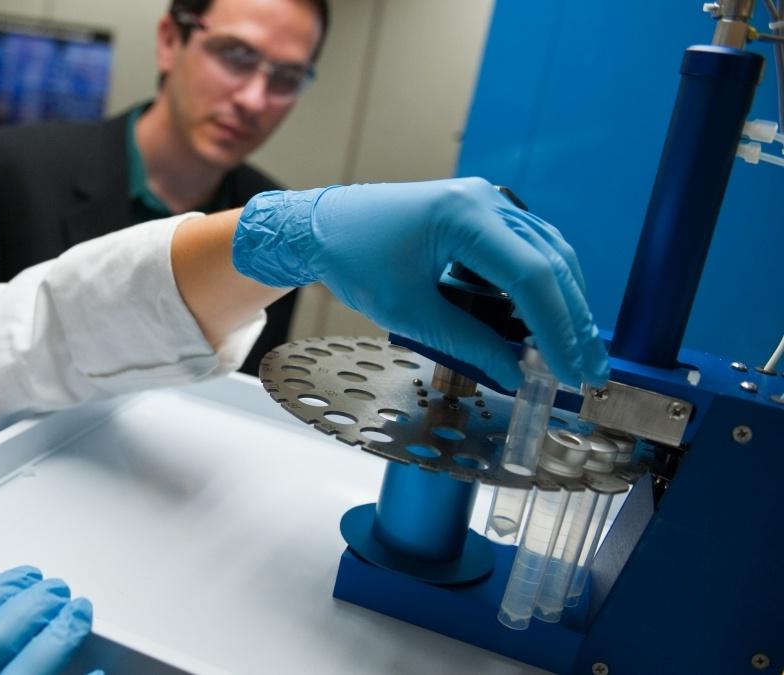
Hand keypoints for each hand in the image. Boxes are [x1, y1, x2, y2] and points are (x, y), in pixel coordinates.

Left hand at [232, 178, 608, 389]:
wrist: (323, 226)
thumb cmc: (353, 261)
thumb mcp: (407, 311)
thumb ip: (467, 342)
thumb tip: (515, 374)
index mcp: (464, 216)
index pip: (531, 276)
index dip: (557, 328)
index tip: (568, 370)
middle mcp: (484, 200)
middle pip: (550, 262)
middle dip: (573, 319)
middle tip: (590, 368)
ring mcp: (485, 202)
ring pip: (547, 253)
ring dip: (565, 302)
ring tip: (576, 350)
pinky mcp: (480, 213)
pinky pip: (526, 248)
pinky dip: (540, 285)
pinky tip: (548, 320)